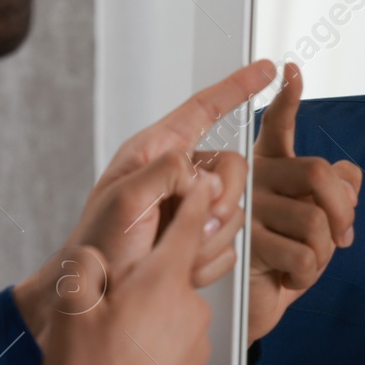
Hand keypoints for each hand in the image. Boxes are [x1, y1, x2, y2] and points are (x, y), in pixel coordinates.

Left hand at [14, 61, 272, 341]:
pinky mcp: (200, 239)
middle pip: (232, 168)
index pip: (204, 109)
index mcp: (156, 153)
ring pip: (235, 210)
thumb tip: (203, 174)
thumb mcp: (124, 199)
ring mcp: (191, 209)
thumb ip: (167, 172)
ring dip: (208, 237)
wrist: (99, 295)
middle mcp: (178, 177)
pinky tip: (181, 265)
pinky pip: (230, 245)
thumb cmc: (99, 246)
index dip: (237, 87)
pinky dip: (208, 259)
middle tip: (194, 223)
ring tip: (173, 250)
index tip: (265, 70)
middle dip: (220, 200)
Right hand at [42, 172, 220, 364]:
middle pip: (175, 269)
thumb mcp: (72, 315)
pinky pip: (176, 342)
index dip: (192, 196)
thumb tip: (93, 253)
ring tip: (112, 342)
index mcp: (160, 283)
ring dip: (148, 314)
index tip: (198, 178)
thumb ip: (85, 269)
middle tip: (110, 297)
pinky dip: (155, 345)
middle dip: (146, 273)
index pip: (190, 221)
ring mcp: (197, 342)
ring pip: (172, 309)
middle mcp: (189, 307)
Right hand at [247, 61, 361, 343]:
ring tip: (305, 262)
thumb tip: (351, 174)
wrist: (252, 306)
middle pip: (319, 174)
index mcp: (269, 168)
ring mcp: (245, 209)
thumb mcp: (317, 224)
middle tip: (345, 236)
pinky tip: (288, 276)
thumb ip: (336, 193)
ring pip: (316, 222)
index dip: (288, 96)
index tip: (291, 69)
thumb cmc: (281, 259)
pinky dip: (308, 276)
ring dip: (325, 254)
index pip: (278, 124)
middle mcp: (253, 180)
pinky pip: (304, 256)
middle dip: (346, 210)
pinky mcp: (243, 243)